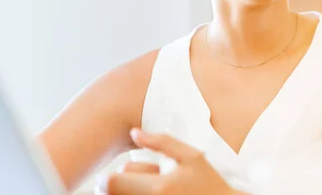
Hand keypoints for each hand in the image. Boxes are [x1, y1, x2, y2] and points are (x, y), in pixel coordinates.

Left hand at [95, 128, 234, 194]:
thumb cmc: (209, 182)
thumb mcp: (192, 157)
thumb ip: (162, 142)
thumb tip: (133, 132)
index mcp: (159, 188)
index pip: (112, 183)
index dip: (112, 176)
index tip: (124, 173)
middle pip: (112, 194)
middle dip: (121, 186)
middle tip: (143, 182)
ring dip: (130, 193)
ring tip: (154, 190)